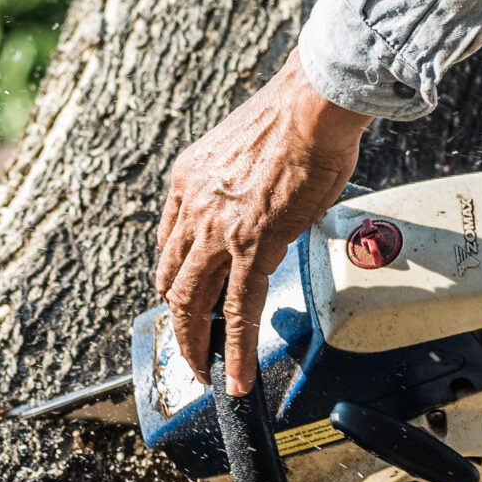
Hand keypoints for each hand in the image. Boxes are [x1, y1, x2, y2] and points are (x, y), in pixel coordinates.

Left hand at [156, 51, 372, 391]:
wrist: (312, 105)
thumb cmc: (295, 116)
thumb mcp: (244, 147)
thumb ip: (239, 182)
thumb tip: (259, 197)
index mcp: (188, 180)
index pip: (170, 245)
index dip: (176, 280)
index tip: (185, 299)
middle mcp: (193, 207)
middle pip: (172, 282)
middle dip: (178, 324)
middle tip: (189, 350)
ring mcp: (219, 232)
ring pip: (193, 304)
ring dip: (196, 346)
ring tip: (206, 373)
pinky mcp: (252, 249)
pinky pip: (237, 313)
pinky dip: (237, 351)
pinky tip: (238, 376)